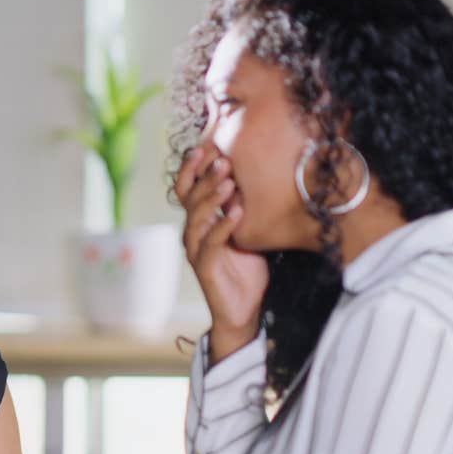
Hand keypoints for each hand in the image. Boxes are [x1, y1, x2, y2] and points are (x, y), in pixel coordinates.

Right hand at [177, 144, 268, 362]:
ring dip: (211, 197)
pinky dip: (223, 226)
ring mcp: (195, 250)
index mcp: (199, 220)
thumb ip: (245, 204)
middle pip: (188, 198)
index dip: (193, 166)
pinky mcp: (204, 268)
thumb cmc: (248, 267)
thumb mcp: (249, 230)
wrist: (245, 309)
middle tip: (221, 158)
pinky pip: (210, 243)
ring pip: (196, 218)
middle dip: (204, 176)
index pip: (187, 187)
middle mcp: (192, 232)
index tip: (208, 143)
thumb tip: (265, 170)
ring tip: (228, 181)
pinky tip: (237, 211)